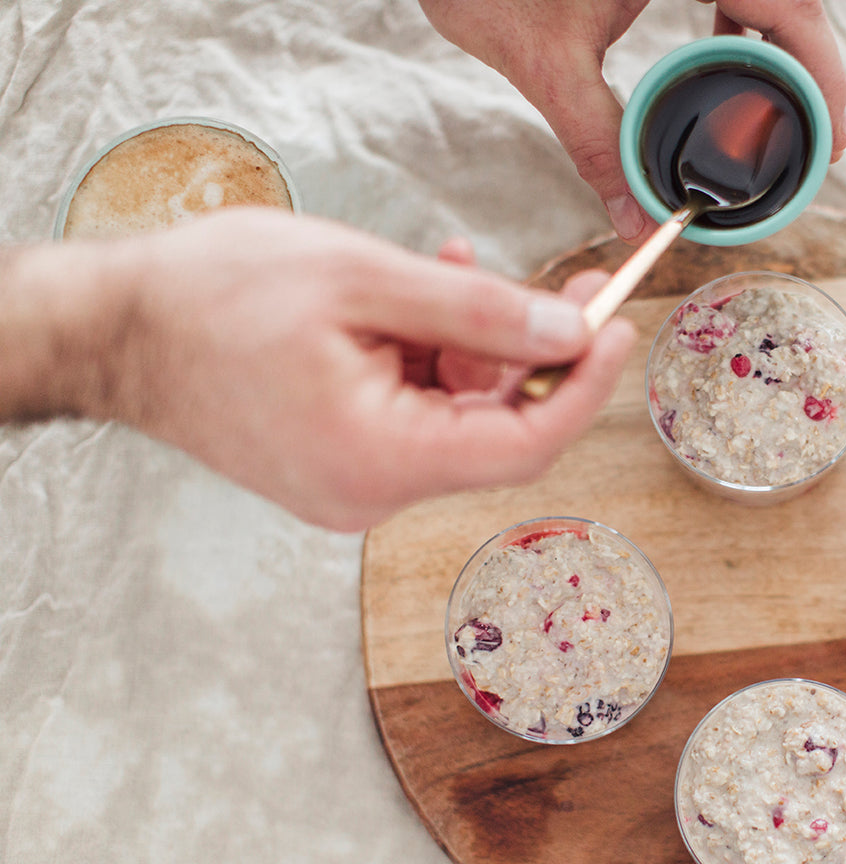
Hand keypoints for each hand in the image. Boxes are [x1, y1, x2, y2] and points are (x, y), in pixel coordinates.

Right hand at [57, 209, 633, 530]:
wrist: (110, 330)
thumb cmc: (211, 300)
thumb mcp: (363, 280)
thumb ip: (478, 311)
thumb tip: (567, 331)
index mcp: (380, 461)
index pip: (524, 445)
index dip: (585, 388)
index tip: (618, 330)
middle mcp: (371, 493)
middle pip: (495, 430)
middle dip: (535, 355)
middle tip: (569, 286)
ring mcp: (352, 485)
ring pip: (456, 416)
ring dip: (476, 346)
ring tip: (458, 269)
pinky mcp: (337, 464)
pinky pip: (414, 414)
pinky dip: (432, 360)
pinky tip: (424, 300)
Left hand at [418, 0, 845, 241]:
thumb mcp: (545, 62)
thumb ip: (598, 142)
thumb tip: (637, 218)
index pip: (790, 5)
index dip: (823, 75)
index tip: (829, 137)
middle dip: (810, 68)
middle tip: (815, 139)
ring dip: (780, 44)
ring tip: (782, 111)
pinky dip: (743, 14)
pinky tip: (730, 54)